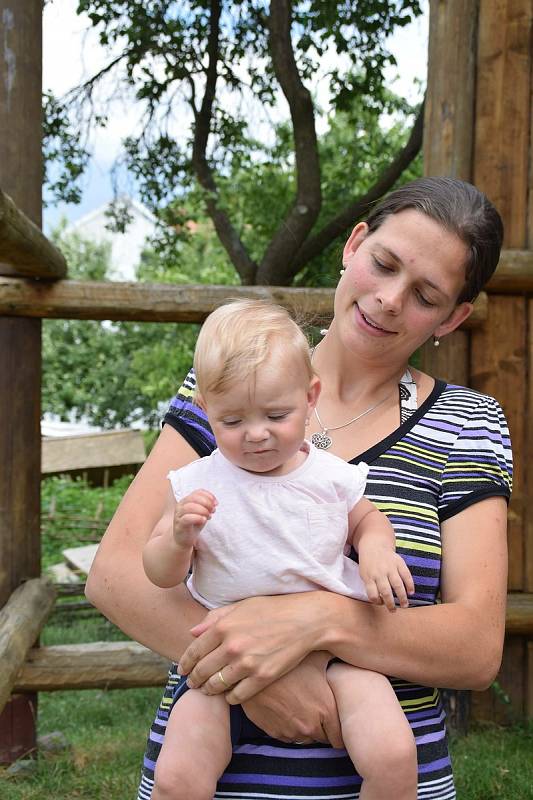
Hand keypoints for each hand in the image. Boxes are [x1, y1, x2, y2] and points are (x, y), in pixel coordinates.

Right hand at [173, 489, 216, 547]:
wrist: (183, 539)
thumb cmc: (193, 525)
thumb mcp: (202, 513)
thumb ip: (207, 507)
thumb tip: (214, 504)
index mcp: (186, 500)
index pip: (198, 492)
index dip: (208, 496)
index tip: (216, 503)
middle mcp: (181, 505)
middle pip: (193, 498)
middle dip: (206, 502)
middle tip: (213, 510)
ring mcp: (178, 515)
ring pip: (189, 507)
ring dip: (202, 510)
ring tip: (209, 515)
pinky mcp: (179, 524)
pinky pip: (187, 518)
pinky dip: (197, 518)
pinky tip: (203, 520)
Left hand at [177, 592, 323, 702]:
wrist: (305, 621)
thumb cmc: (272, 610)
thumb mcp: (241, 606)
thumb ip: (214, 618)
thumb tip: (193, 632)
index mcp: (223, 627)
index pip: (194, 650)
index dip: (185, 663)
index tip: (182, 670)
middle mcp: (231, 646)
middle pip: (202, 671)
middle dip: (194, 680)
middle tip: (193, 684)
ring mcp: (246, 664)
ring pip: (216, 686)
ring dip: (209, 690)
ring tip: (208, 691)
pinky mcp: (262, 678)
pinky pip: (236, 696)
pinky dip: (229, 697)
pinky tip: (229, 694)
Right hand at [242, 652, 343, 746]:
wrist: (253, 666)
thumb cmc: (289, 659)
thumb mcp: (317, 655)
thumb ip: (335, 659)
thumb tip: (346, 649)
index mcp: (326, 709)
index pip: (339, 737)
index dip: (338, 728)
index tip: (334, 720)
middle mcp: (310, 725)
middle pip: (322, 739)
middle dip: (321, 727)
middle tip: (315, 709)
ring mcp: (290, 730)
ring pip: (302, 739)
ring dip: (303, 728)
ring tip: (299, 708)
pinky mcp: (272, 731)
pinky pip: (285, 736)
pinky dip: (287, 727)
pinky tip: (284, 709)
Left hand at [358, 544, 413, 610]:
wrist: (374, 545)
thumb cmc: (369, 564)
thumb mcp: (364, 574)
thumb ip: (370, 586)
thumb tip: (380, 601)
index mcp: (369, 576)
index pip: (372, 593)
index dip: (377, 601)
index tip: (381, 603)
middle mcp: (380, 572)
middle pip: (386, 591)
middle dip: (391, 603)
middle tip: (394, 610)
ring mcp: (390, 567)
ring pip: (398, 585)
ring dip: (402, 597)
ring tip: (405, 605)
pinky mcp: (399, 562)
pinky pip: (406, 575)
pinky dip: (410, 584)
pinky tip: (411, 592)